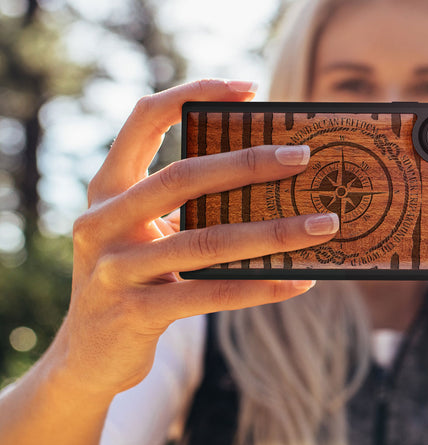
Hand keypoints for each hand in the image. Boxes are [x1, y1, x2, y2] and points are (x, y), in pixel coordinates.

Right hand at [56, 79, 338, 397]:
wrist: (88, 355)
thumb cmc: (134, 277)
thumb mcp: (146, 232)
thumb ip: (187, 204)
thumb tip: (273, 179)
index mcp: (109, 187)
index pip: (145, 119)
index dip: (194, 94)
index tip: (249, 88)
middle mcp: (103, 221)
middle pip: (182, 177)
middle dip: (248, 163)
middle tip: (302, 157)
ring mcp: (115, 269)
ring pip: (206, 241)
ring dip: (274, 232)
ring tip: (323, 224)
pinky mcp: (134, 313)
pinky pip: (210, 294)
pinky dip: (261, 286)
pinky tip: (299, 280)